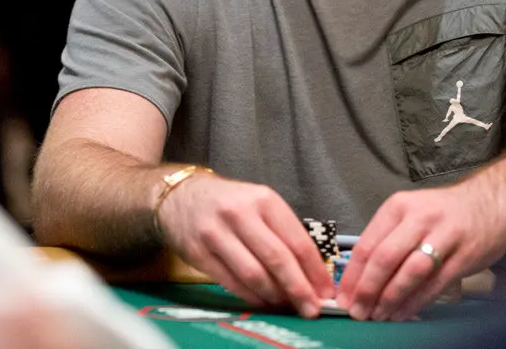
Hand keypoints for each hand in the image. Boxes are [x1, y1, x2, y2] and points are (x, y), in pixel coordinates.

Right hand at [156, 173, 334, 316]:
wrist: (180, 196)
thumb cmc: (229, 203)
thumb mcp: (260, 205)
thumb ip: (283, 234)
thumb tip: (311, 275)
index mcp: (264, 199)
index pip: (297, 241)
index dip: (315, 271)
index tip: (326, 291)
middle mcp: (240, 213)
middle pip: (277, 259)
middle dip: (299, 289)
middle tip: (312, 309)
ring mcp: (216, 233)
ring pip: (254, 274)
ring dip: (275, 296)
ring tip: (287, 305)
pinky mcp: (198, 253)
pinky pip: (231, 282)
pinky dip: (251, 297)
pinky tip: (263, 301)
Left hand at [335, 179, 505, 321]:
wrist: (493, 200)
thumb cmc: (445, 212)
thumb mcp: (411, 213)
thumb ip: (387, 239)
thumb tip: (359, 277)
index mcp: (399, 206)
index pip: (367, 243)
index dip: (352, 275)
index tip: (343, 297)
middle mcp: (420, 217)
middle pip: (385, 257)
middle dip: (367, 289)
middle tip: (358, 311)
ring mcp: (444, 235)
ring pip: (410, 271)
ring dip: (391, 298)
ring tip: (379, 316)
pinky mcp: (465, 254)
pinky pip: (435, 283)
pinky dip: (416, 302)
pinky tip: (404, 312)